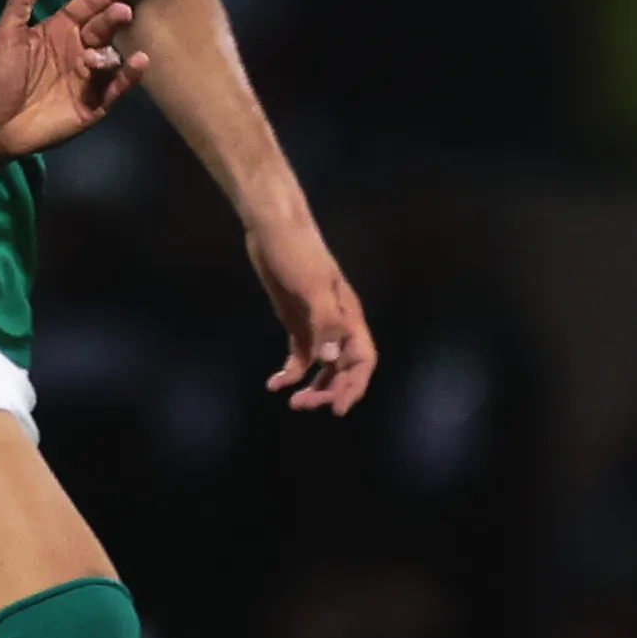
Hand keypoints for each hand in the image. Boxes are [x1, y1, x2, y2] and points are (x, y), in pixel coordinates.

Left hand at [0, 0, 141, 159]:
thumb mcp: (6, 35)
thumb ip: (20, 2)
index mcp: (60, 30)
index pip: (87, 7)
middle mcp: (79, 50)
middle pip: (103, 29)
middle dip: (114, 18)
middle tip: (123, 12)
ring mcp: (88, 78)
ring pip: (112, 59)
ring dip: (115, 52)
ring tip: (111, 52)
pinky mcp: (94, 105)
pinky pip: (115, 89)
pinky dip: (128, 77)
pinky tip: (137, 64)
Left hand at [246, 211, 376, 414]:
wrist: (273, 229)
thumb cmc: (297, 254)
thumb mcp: (312, 287)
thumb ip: (324, 323)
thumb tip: (331, 361)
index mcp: (349, 317)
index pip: (363, 359)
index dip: (354, 386)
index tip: (337, 408)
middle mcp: (337, 324)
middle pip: (343, 368)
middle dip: (329, 391)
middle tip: (304, 405)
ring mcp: (316, 324)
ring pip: (322, 366)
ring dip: (312, 386)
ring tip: (293, 402)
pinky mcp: (296, 321)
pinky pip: (299, 356)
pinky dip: (290, 373)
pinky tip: (273, 384)